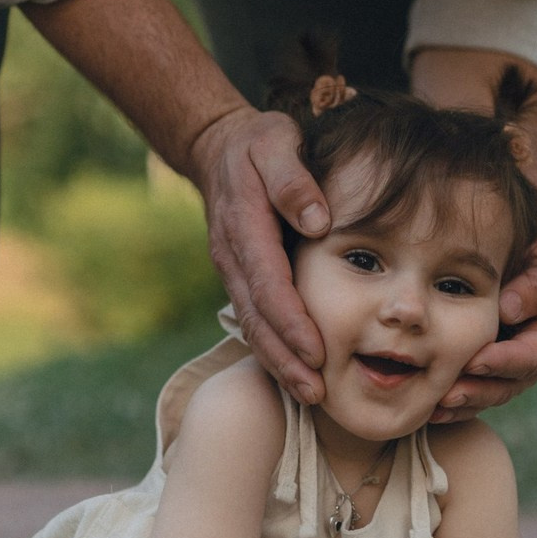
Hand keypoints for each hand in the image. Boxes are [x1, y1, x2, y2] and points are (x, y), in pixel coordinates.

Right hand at [188, 106, 329, 403]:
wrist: (219, 147)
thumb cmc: (259, 142)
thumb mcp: (276, 142)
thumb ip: (293, 179)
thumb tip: (318, 222)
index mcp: (244, 223)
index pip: (268, 282)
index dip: (291, 321)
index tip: (316, 351)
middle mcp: (232, 254)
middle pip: (257, 317)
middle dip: (285, 358)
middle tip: (317, 393)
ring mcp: (232, 268)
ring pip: (252, 324)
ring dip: (279, 362)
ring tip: (311, 395)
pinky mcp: (238, 276)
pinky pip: (253, 317)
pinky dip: (272, 348)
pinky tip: (296, 372)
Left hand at [430, 219, 536, 421]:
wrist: (515, 246)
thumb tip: (510, 311)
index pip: (536, 356)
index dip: (507, 362)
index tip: (478, 361)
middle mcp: (532, 357)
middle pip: (510, 384)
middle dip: (480, 391)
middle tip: (449, 394)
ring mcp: (506, 365)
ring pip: (489, 392)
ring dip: (464, 402)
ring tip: (436, 405)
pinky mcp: (482, 365)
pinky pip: (470, 388)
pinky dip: (452, 401)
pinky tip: (429, 407)